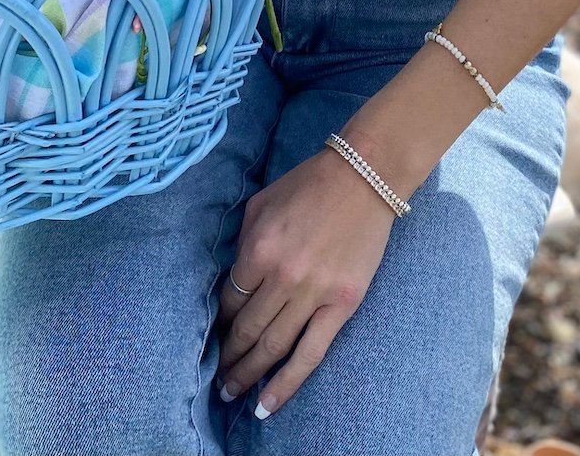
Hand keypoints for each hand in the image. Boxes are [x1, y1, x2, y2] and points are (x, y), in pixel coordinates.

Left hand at [215, 145, 396, 416]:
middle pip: (246, 328)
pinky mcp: (342, 305)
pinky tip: (267, 403)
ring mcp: (314, 293)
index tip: (214, 334)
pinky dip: (287, 383)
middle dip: (227, 356)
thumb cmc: (309, 184)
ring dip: (248, 374)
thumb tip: (232, 280)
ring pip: (272, 347)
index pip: (229, 299)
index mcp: (258, 248)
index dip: (219, 320)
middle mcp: (282, 276)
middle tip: (215, 377)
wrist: (364, 177)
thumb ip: (243, 242)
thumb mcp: (261, 203)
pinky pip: (310, 354)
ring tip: (231, 392)